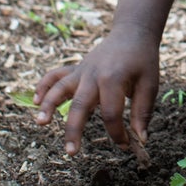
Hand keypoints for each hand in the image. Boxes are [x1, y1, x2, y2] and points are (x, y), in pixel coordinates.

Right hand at [33, 31, 158, 156]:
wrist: (132, 33)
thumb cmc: (143, 60)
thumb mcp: (150, 84)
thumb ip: (143, 111)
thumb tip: (140, 139)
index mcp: (113, 79)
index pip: (111, 114)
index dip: (117, 134)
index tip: (126, 145)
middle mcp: (93, 75)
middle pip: (80, 105)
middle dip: (74, 130)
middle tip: (71, 152)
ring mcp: (82, 71)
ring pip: (60, 88)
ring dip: (49, 105)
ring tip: (41, 123)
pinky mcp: (76, 69)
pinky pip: (55, 75)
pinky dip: (43, 86)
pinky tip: (36, 101)